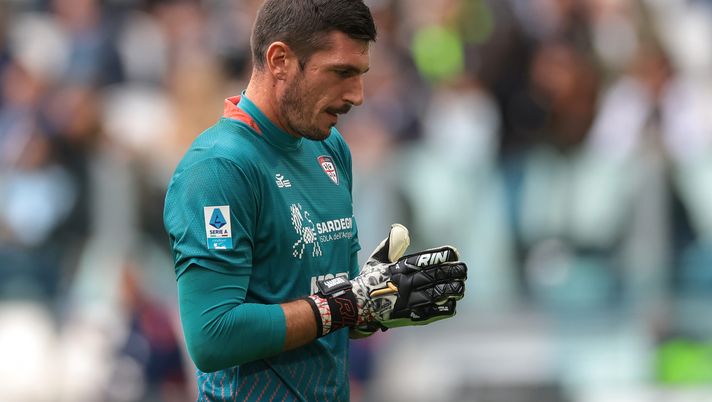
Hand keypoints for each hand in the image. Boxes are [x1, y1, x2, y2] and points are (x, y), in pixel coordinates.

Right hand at [306, 224, 466, 336]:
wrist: (355, 306)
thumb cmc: (367, 282)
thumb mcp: (375, 261)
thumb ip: (389, 245)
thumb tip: (399, 229)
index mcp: (398, 269)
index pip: (423, 260)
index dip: (440, 256)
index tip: (454, 253)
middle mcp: (403, 284)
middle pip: (432, 276)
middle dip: (451, 272)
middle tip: (464, 269)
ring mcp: (406, 301)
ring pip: (433, 294)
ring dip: (450, 290)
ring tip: (461, 286)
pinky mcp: (407, 316)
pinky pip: (429, 312)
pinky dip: (441, 309)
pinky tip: (452, 304)